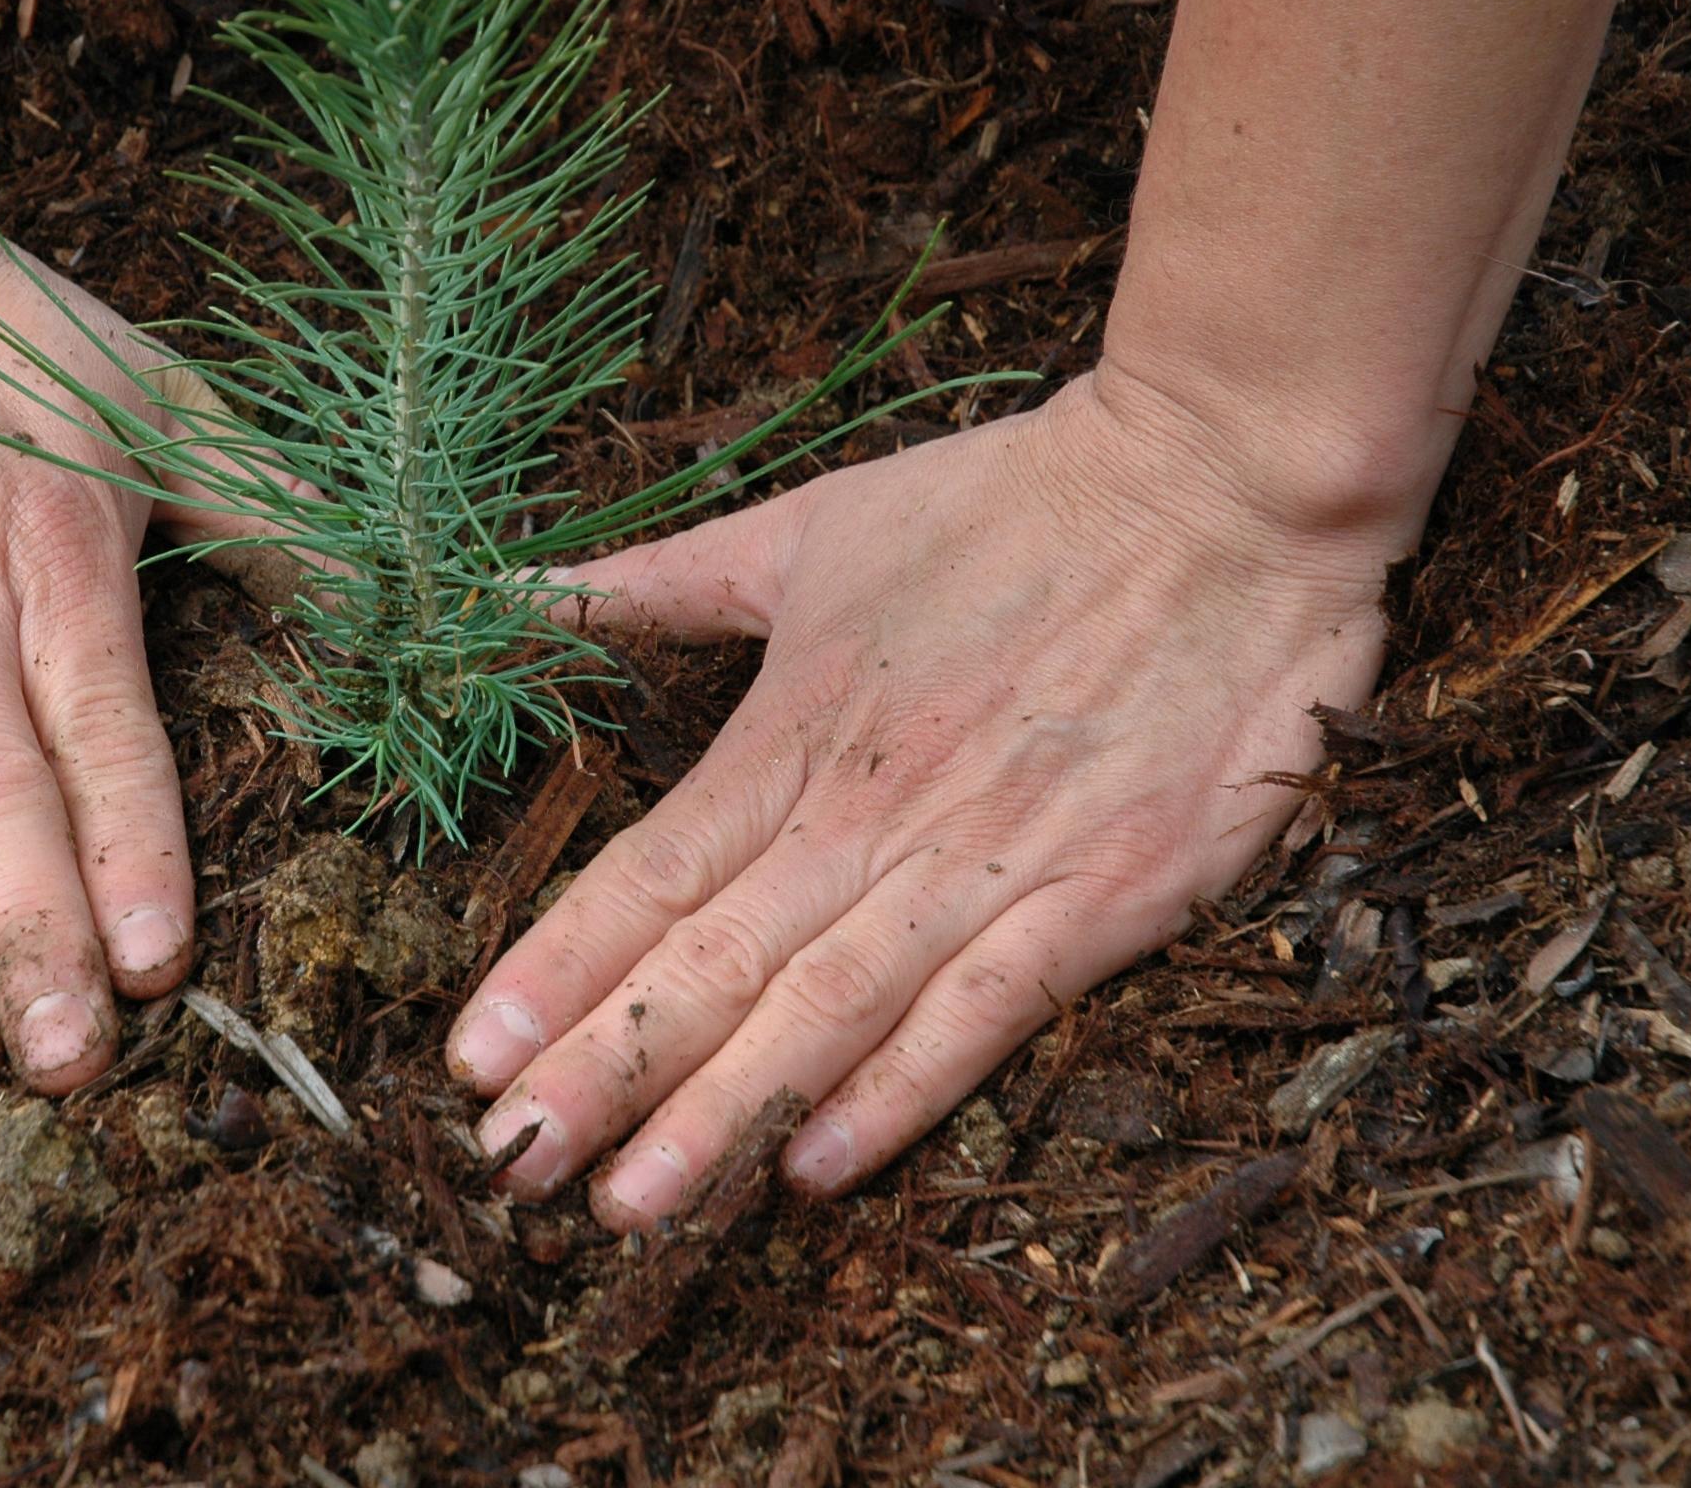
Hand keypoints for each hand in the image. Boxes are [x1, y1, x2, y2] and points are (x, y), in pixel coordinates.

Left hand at [448, 368, 1408, 1219]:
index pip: (649, 873)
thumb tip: (515, 593)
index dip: (555, 972)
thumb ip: (661, 581)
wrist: (1222, 486)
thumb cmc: (1010, 502)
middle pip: (714, 965)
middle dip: (605, 1073)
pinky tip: (815, 1169)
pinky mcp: (1104, 896)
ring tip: (631, 1205)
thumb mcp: (812, 525)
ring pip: (827, 1010)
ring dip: (721, 1114)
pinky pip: (983, 1017)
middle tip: (510, 1168)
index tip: (468, 1059)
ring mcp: (989, 861)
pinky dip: (897, 1095)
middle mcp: (873, 811)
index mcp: (796, 727)